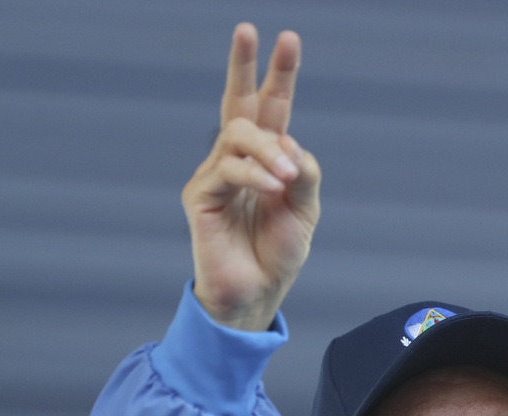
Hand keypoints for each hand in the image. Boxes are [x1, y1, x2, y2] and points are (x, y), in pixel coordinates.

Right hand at [182, 24, 320, 330]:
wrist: (257, 293)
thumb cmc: (278, 253)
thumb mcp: (305, 210)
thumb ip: (304, 172)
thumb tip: (288, 142)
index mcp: (267, 160)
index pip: (271, 110)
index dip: (278, 75)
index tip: (286, 38)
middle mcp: (238, 160)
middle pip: (238, 102)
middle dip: (245, 66)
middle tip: (250, 30)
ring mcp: (216, 174)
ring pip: (238, 134)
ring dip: (269, 151)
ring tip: (286, 181)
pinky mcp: (201, 195)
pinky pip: (228, 168)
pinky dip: (254, 175)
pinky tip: (271, 189)